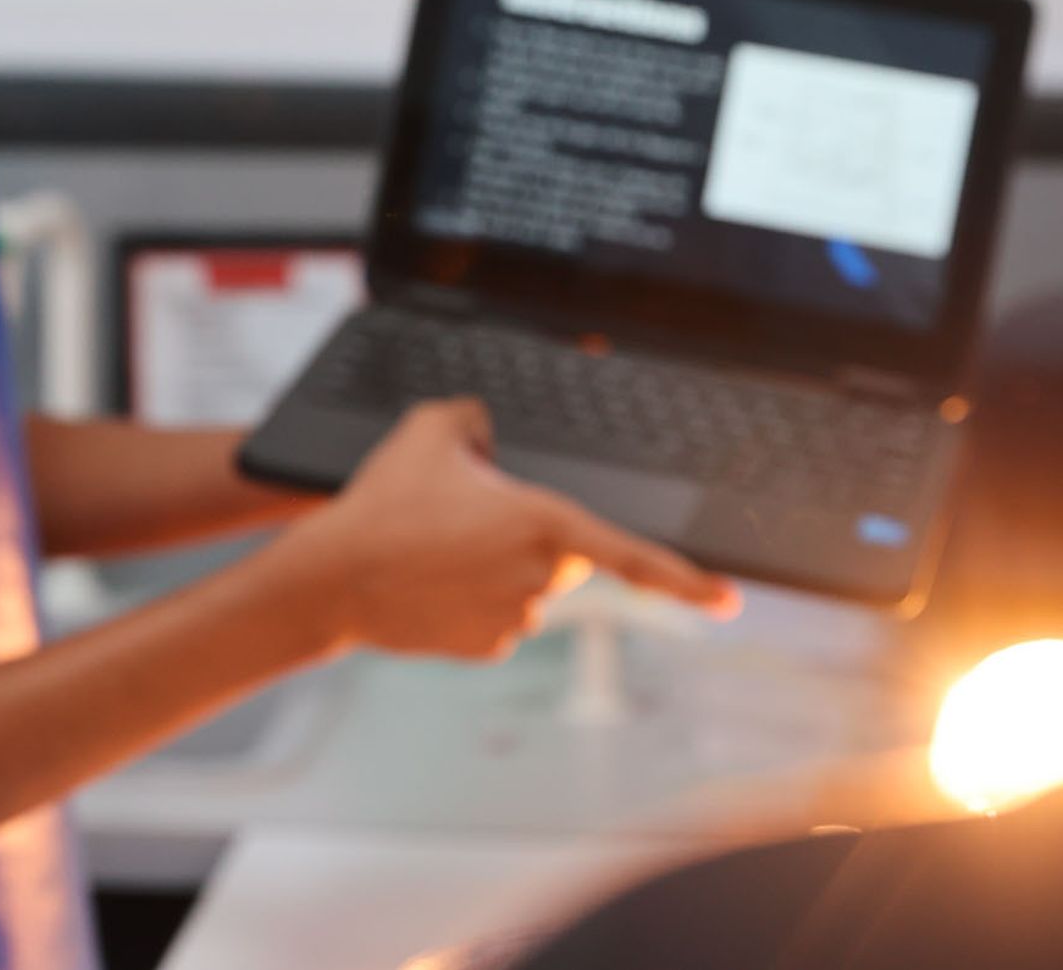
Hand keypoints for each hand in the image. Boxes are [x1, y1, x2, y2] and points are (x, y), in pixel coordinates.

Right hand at [276, 398, 740, 659]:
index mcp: (542, 522)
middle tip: (462, 519)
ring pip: (528, 589)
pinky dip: (474, 603)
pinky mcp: (489, 648)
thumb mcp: (430, 429)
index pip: (630, 555)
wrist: (334, 578)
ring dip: (495, 570)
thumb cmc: (384, 502)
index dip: (686, 581)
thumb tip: (489, 429)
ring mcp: (516, 619)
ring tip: (435, 550)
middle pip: (562, 555)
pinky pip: (499, 621)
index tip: (728, 603)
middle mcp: (540, 577)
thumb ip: (475, 415)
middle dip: (527, 537)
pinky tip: (434, 585)